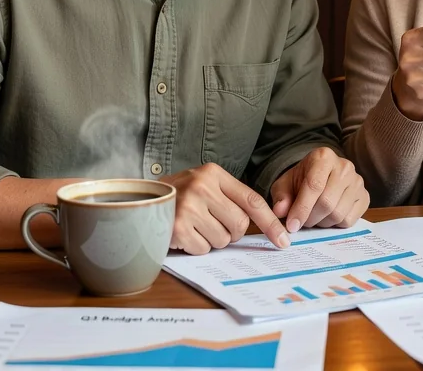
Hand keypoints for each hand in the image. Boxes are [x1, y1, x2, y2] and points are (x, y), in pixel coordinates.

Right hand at [162, 163, 289, 254]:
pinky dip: (196, 247)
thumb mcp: (204, 185)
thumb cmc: (179, 195)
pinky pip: (203, 248)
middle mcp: (202, 187)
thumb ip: (230, 198)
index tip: (283, 240)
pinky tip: (183, 234)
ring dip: (211, 239)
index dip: (270, 223)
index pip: (252, 200)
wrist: (139, 200)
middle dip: (231, 232)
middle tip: (212, 224)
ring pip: (223, 239)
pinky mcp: (178, 227)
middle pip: (240, 224)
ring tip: (194, 226)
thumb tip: (264, 225)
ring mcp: (189, 206)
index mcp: (213, 173)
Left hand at [270, 147, 369, 232]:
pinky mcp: (365, 197)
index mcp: (323, 157)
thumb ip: (281, 197)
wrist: (319, 177)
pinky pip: (350, 220)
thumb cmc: (301, 180)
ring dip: (322, 223)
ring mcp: (358, 182)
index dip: (301, 208)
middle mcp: (344, 166)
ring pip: (338, 214)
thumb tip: (281, 211)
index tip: (292, 225)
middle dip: (310, 218)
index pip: (314, 185)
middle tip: (302, 222)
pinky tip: (328, 217)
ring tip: (314, 217)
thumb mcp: (285, 184)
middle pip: (327, 202)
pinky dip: (335, 225)